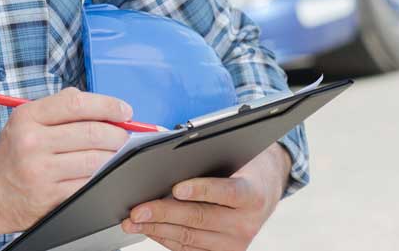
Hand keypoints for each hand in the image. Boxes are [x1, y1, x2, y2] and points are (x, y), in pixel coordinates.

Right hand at [0, 87, 132, 233]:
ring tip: (117, 153)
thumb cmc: (13, 154)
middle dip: (118, 133)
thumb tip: (105, 107)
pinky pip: (87, 183)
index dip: (107, 105)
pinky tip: (103, 172)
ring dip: (114, 156)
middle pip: (91, 132)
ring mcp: (40, 171)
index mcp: (27, 117)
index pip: (76, 103)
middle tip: (126, 135)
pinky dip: (101, 176)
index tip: (124, 111)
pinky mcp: (49, 197)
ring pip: (94, 160)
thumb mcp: (26, 121)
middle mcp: (32, 142)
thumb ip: (61, 108)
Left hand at [121, 143, 291, 250]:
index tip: (177, 187)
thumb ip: (208, 160)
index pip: (227, 192)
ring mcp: (235, 243)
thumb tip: (168, 162)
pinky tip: (150, 229)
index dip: (201, 190)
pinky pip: (189, 249)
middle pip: (200, 218)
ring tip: (134, 221)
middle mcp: (246, 223)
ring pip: (190, 238)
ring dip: (158, 229)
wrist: (264, 191)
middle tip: (138, 210)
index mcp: (253, 194)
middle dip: (164, 213)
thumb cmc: (242, 169)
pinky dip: (166, 238)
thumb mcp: (234, 157)